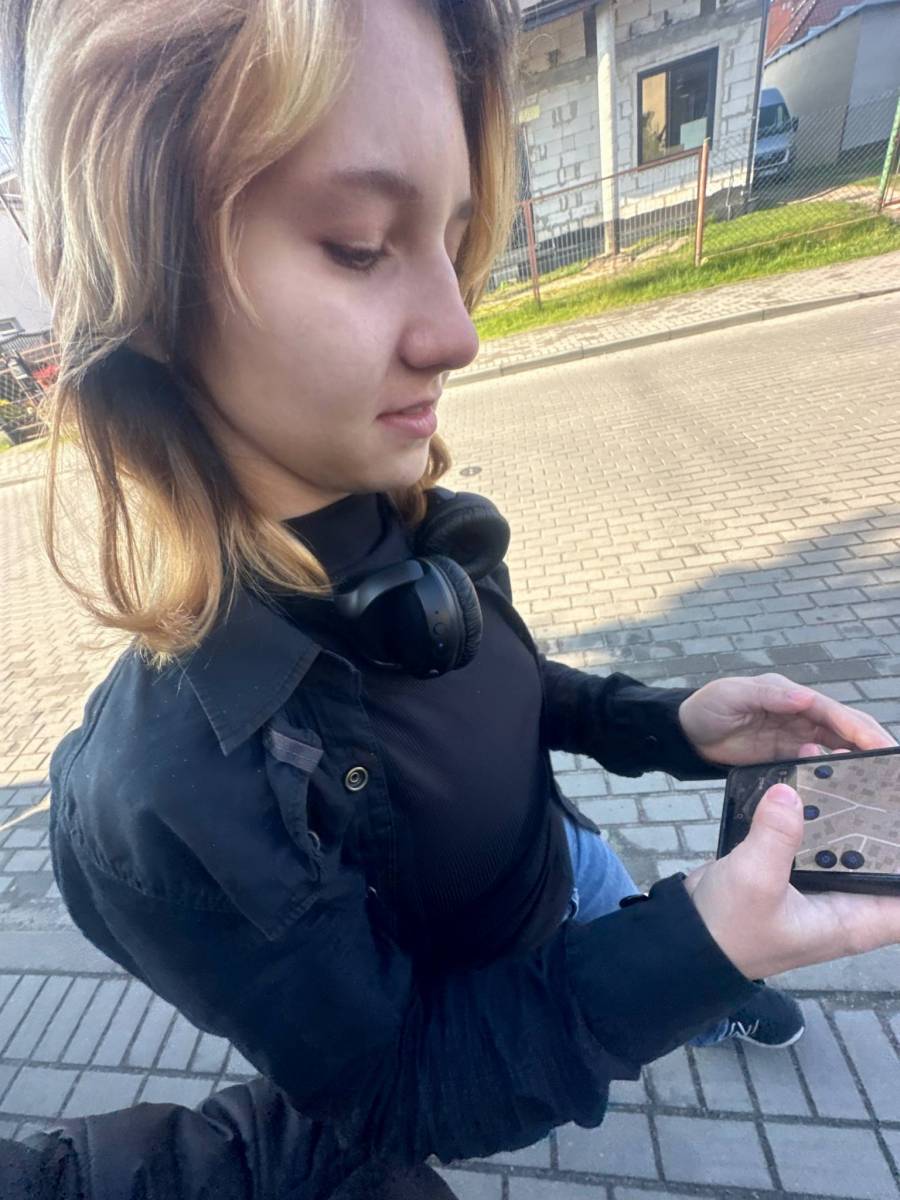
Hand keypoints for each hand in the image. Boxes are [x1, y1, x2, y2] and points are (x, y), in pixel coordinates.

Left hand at [678, 673, 894, 766]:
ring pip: (838, 748)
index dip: (859, 729)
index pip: (833, 712)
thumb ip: (768, 695)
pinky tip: (849, 789)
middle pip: (845, 730)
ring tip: (881, 780)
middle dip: (871, 744)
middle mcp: (800, 715)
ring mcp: (796, 738)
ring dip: (859, 761)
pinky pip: (818, 765)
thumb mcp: (733, 694)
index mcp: (791, 696)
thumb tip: (806, 698)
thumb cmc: (708, 706)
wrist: (687, 734)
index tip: (881, 746)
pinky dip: (836, 773)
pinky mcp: (788, 758)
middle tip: (892, 767)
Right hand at [683, 783, 899, 978]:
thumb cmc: (728, 929)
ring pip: (855, 844)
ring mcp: (823, 885)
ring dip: (854, 812)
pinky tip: (815, 781)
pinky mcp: (799, 869)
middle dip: (886, 825)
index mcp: (854, 920)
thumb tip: (789, 792)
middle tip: (879, 781)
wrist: (690, 936)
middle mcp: (847, 903)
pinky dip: (821, 813)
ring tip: (850, 771)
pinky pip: (822, 837)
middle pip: (888, 861)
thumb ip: (776, 835)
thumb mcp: (755, 880)